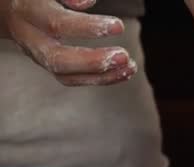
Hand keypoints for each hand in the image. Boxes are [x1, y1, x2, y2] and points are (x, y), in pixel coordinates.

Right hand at [5, 0, 135, 84]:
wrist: (6, 8)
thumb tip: (87, 1)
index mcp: (28, 11)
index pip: (57, 23)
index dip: (88, 27)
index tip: (119, 26)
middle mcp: (29, 37)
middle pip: (57, 59)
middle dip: (93, 61)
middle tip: (124, 56)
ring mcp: (37, 55)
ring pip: (65, 76)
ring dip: (102, 76)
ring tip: (130, 67)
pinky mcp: (49, 65)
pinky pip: (73, 79)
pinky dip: (101, 79)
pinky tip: (124, 72)